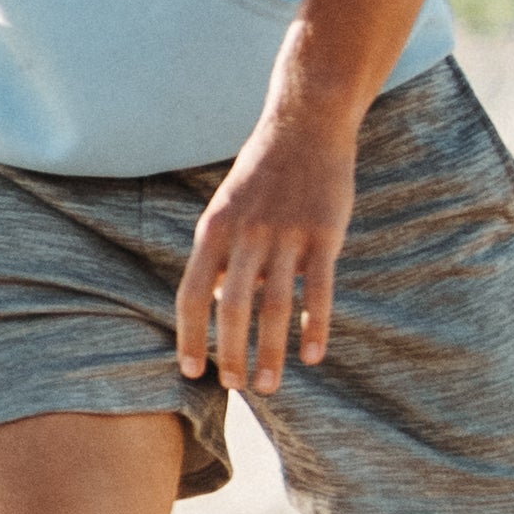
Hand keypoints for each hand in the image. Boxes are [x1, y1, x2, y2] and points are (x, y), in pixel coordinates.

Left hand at [179, 113, 356, 390]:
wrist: (305, 125)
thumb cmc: (262, 173)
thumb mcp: (226, 208)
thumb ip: (220, 254)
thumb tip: (218, 303)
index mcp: (213, 229)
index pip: (191, 294)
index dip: (189, 335)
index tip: (190, 370)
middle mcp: (246, 235)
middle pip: (232, 307)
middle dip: (230, 354)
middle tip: (234, 388)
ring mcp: (287, 234)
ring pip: (275, 306)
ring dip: (270, 352)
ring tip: (267, 385)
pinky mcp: (325, 234)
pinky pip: (319, 289)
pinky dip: (315, 327)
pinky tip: (313, 356)